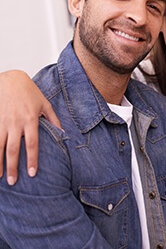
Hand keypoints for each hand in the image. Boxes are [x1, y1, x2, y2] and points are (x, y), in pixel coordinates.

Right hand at [0, 70, 60, 184]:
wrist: (10, 80)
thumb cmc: (30, 92)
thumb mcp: (45, 104)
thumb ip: (53, 119)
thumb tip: (63, 133)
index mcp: (31, 120)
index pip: (32, 144)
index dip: (32, 159)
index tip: (32, 173)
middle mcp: (16, 123)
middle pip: (14, 149)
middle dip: (13, 166)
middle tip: (13, 181)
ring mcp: (3, 122)